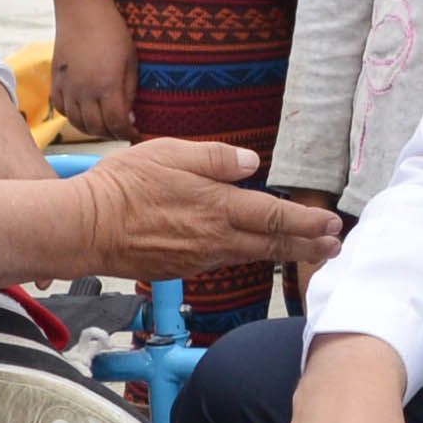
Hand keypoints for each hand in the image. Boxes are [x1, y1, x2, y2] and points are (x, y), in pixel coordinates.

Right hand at [49, 0, 138, 140]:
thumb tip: (129, 117)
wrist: (81, 10)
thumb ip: (130, 92)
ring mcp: (68, 87)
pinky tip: (85, 111)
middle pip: (97, 128)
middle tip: (122, 130)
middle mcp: (85, 91)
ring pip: (77, 123)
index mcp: (108, 86)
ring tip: (105, 124)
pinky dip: (74, 116)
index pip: (117, 125)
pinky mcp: (56, 80)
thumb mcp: (131, 61)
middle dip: (112, 134)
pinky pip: (62, 109)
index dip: (128, 135)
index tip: (136, 135)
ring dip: (93, 129)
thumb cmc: (113, 32)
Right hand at [72, 140, 342, 285]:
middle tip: (336, 247)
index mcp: (217, 207)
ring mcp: (199, 258)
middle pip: (271, 245)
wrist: (87, 228)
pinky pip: (224, 261)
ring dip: (283, 254)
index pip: (274, 217)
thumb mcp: (171, 153)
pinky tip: (253, 253)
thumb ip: (215, 158)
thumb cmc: (124, 184)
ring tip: (308, 252)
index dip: (307, 222)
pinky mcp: (182, 268)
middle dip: (308, 246)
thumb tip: (252, 164)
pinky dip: (249, 258)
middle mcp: (215, 239)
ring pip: (251, 257)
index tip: (332, 224)